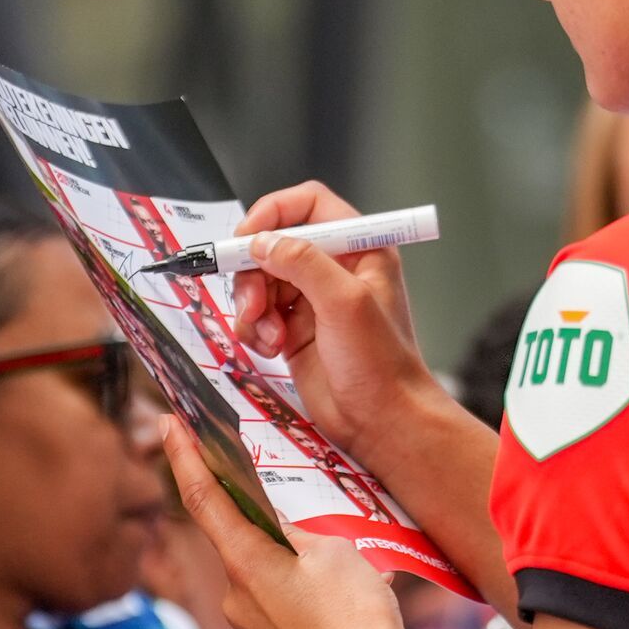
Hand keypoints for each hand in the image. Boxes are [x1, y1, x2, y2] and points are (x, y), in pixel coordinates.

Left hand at [163, 416, 415, 628]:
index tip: (168, 422)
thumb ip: (298, 529)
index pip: (202, 498)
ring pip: (270, 568)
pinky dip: (311, 584)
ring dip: (297, 553)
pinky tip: (354, 587)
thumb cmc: (354, 620)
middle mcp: (239, 598)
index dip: (184, 456)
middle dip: (262, 510)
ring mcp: (257, 628)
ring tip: (349, 554)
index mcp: (245, 565)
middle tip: (291, 487)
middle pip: (239, 535)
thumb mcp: (332, 552)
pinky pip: (288, 599)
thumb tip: (279, 523)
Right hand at [228, 182, 445, 456]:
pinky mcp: (294, 331)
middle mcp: (335, 269)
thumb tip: (262, 242)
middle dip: (254, 272)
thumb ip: (303, 263)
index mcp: (360, 248)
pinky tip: (272, 350)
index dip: (273, 213)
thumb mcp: (345, 303)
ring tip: (269, 336)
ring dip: (253, 307)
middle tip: (253, 305)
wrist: (382, 423)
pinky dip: (254, 330)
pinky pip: (257, 315)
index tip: (246, 238)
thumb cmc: (381, 366)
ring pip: (259, 280)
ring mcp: (312, 300)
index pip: (309, 204)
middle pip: (273, 244)